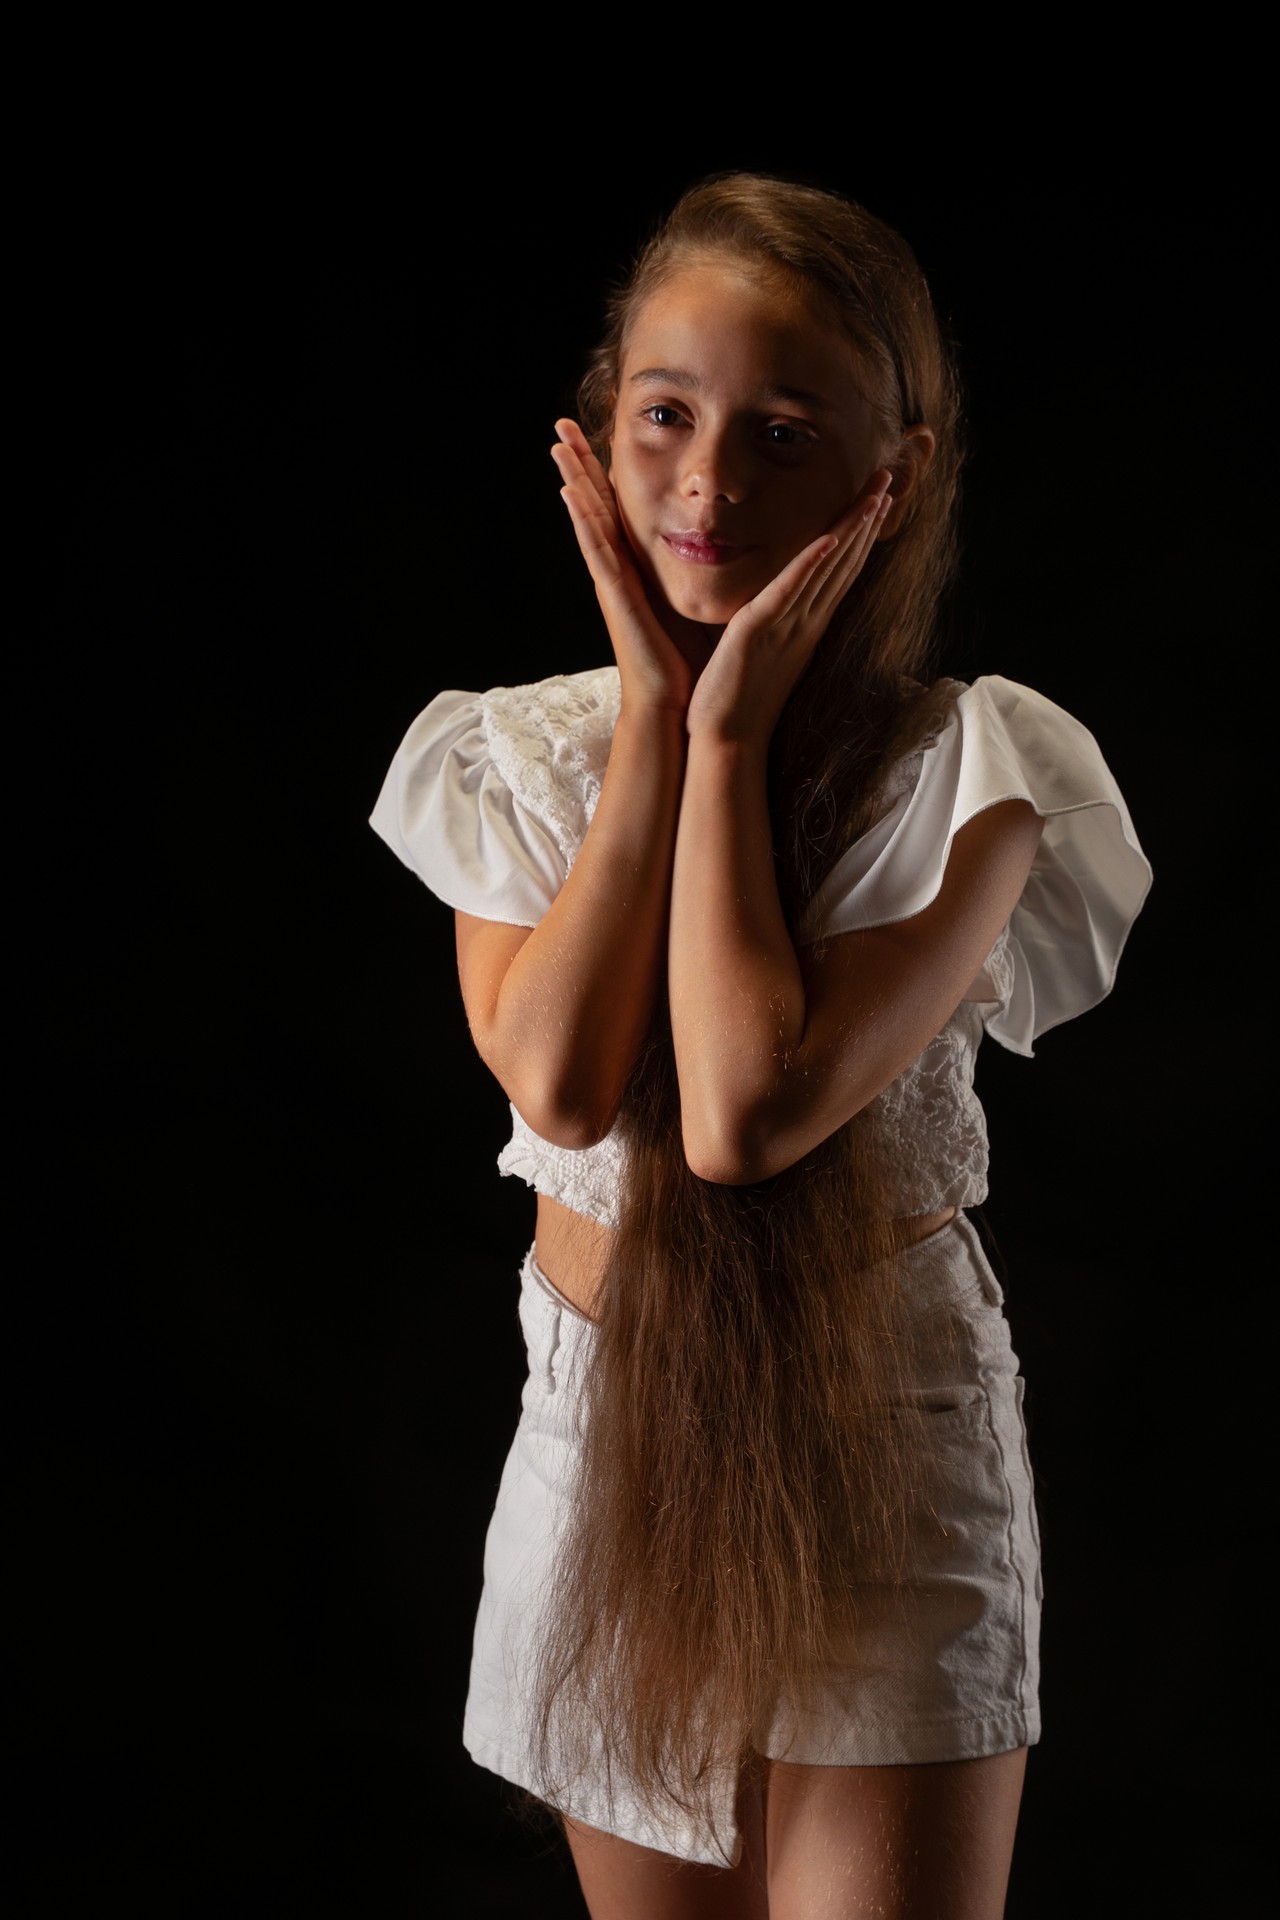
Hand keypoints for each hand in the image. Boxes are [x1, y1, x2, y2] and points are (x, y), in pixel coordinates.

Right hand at [551, 419, 696, 711]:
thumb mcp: (693, 600)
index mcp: (638, 568)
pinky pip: (596, 551)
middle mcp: (620, 570)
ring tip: (557, 442)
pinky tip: (568, 492)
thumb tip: (725, 544)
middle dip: (579, 462)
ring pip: (588, 519)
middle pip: (596, 504)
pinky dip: (581, 521)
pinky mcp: (615, 598)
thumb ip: (700, 571)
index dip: (605, 471)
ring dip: (571, 479)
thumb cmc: (689, 660)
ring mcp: (613, 583)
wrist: (676, 707)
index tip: (597, 432)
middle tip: (561, 421)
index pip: (619, 508)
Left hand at [684, 471, 893, 744]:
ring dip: (852, 529)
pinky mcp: (761, 631)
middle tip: (889, 480)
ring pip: (827, 569)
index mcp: (805, 625)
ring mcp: (788, 626)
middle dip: (867, 519)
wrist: (726, 741)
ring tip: (876, 494)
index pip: (839, 570)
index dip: (860, 534)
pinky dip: (811, 564)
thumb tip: (776, 607)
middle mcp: (805, 622)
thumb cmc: (737, 702)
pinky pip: (790, 592)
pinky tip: (830, 537)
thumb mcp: (761, 652)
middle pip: (844, 561)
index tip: (877, 500)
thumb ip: (773, 624)